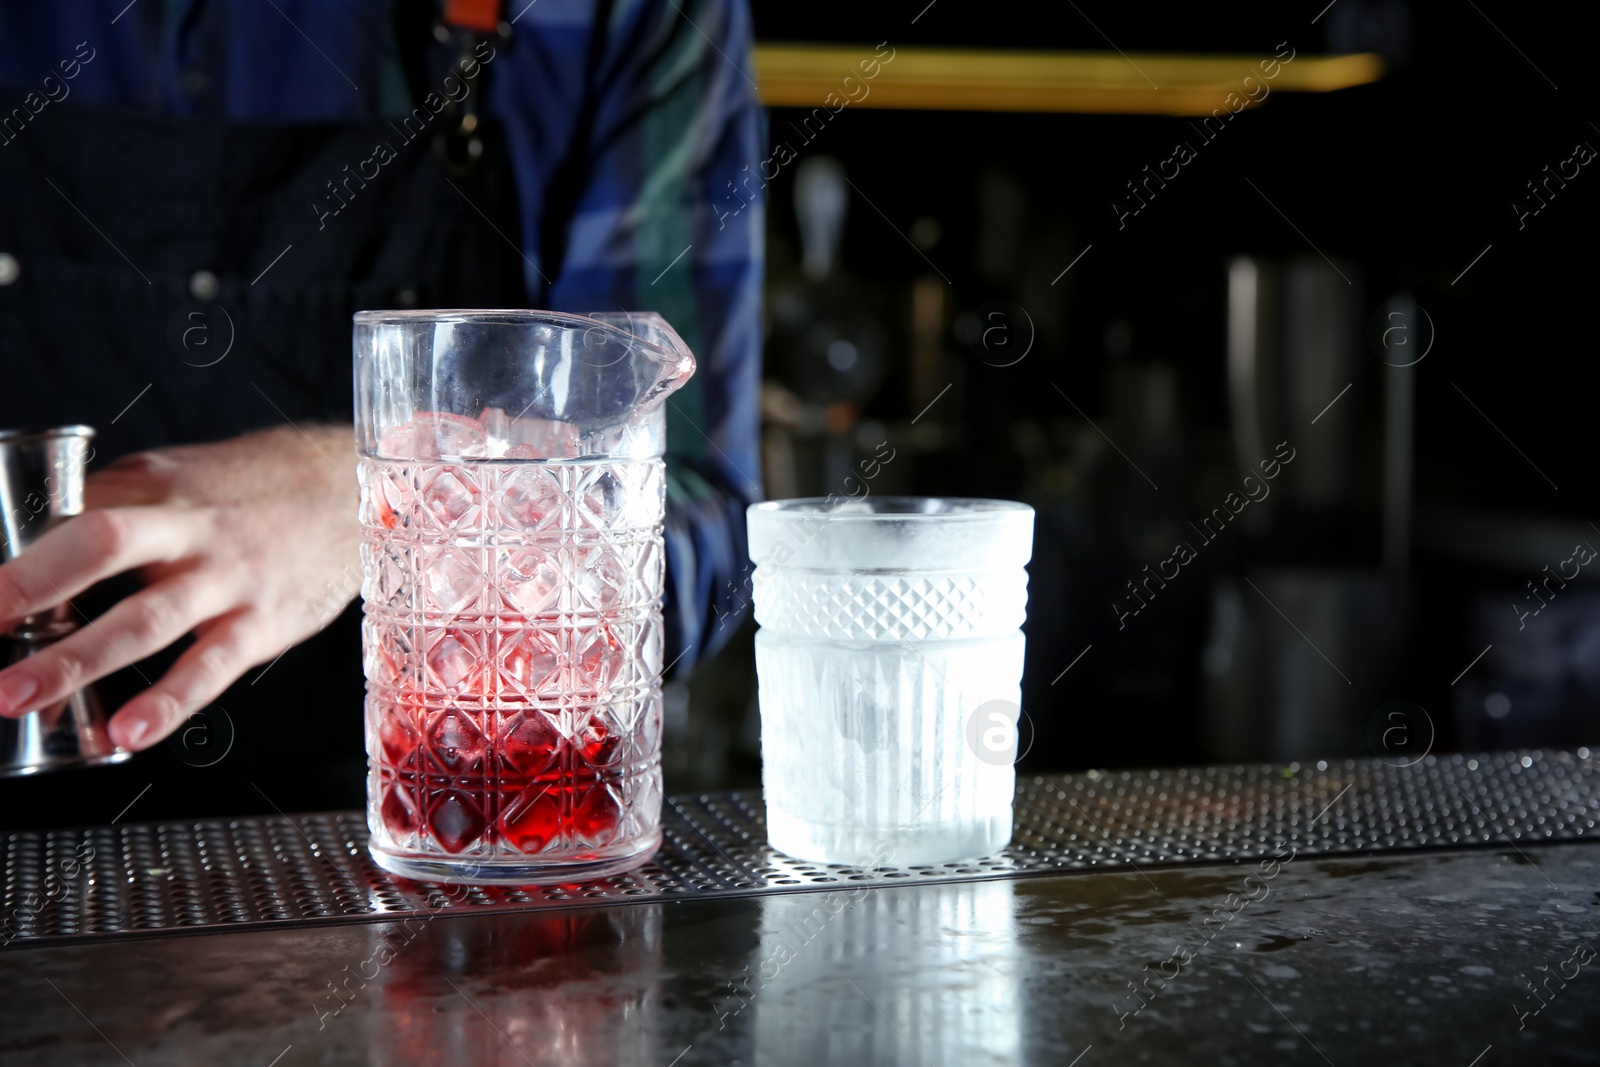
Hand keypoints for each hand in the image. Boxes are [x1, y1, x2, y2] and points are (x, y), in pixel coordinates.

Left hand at [0, 425, 360, 749]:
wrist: (350, 492)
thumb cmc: (248, 492)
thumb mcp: (176, 480)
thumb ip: (110, 513)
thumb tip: (33, 565)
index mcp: (154, 488)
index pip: (67, 514)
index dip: (16, 556)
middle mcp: (189, 527)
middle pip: (101, 545)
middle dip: (29, 586)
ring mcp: (228, 577)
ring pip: (148, 619)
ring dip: (76, 661)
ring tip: (15, 697)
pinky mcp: (263, 622)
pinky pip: (211, 667)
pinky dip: (168, 702)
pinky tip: (127, 733)